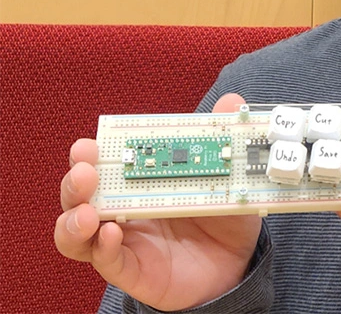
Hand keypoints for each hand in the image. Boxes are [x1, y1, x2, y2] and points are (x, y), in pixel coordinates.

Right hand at [54, 94, 261, 311]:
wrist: (236, 262)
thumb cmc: (223, 216)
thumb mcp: (228, 176)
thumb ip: (224, 140)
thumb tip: (231, 102)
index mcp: (139, 181)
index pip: (104, 164)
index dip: (90, 154)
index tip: (90, 144)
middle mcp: (123, 209)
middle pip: (80, 194)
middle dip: (76, 180)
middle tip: (86, 169)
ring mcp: (124, 240)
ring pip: (76, 232)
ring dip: (73, 219)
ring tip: (86, 211)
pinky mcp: (132, 269)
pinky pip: (107, 261)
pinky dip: (103, 248)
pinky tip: (112, 234)